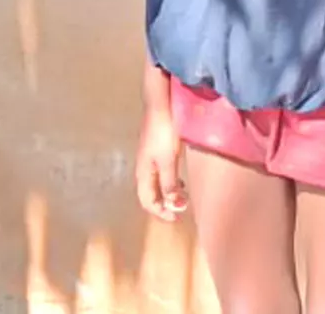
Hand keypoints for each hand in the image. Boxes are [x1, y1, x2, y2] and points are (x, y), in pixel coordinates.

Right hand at [134, 106, 187, 221]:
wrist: (160, 107)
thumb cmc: (164, 134)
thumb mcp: (168, 161)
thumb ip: (170, 184)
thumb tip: (174, 207)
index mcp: (143, 174)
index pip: (147, 201)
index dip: (160, 212)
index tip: (176, 218)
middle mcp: (143, 168)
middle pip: (149, 194)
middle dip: (163, 205)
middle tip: (178, 212)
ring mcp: (148, 159)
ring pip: (155, 183)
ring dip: (166, 193)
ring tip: (181, 197)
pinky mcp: (155, 150)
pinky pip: (160, 173)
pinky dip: (169, 181)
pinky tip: (179, 178)